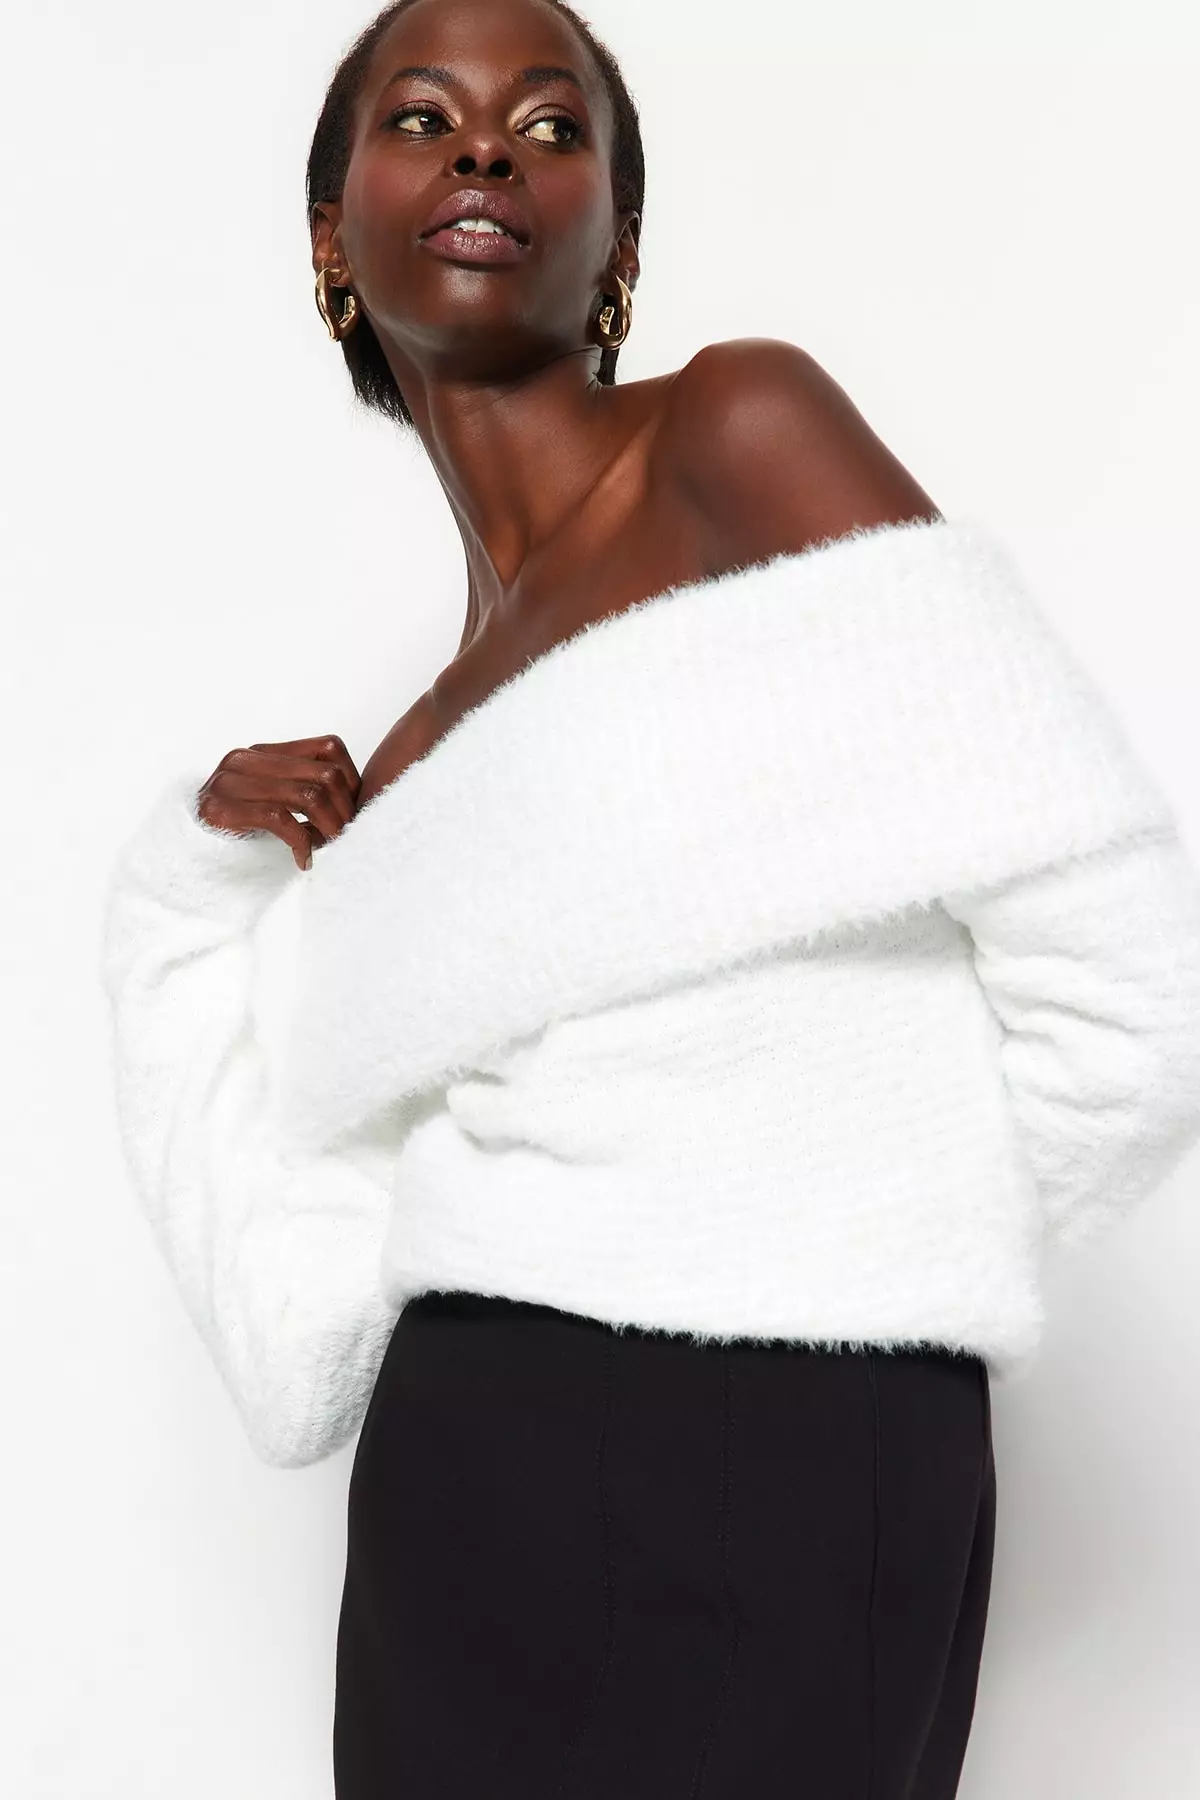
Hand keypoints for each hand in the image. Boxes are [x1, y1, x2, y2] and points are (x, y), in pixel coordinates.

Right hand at [196, 736, 360, 871]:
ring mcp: (230, 782)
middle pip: (325, 774)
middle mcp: (245, 759)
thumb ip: (302, 792)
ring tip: (328, 849)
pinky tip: (303, 861)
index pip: (328, 748)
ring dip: (329, 829)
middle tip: (345, 838)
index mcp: (263, 753)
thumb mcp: (273, 804)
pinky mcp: (221, 810)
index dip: (352, 781)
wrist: (184, 859)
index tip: (352, 812)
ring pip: (308, 795)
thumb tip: (353, 803)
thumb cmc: (237, 836)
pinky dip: (301, 843)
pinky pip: (281, 818)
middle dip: (345, 811)